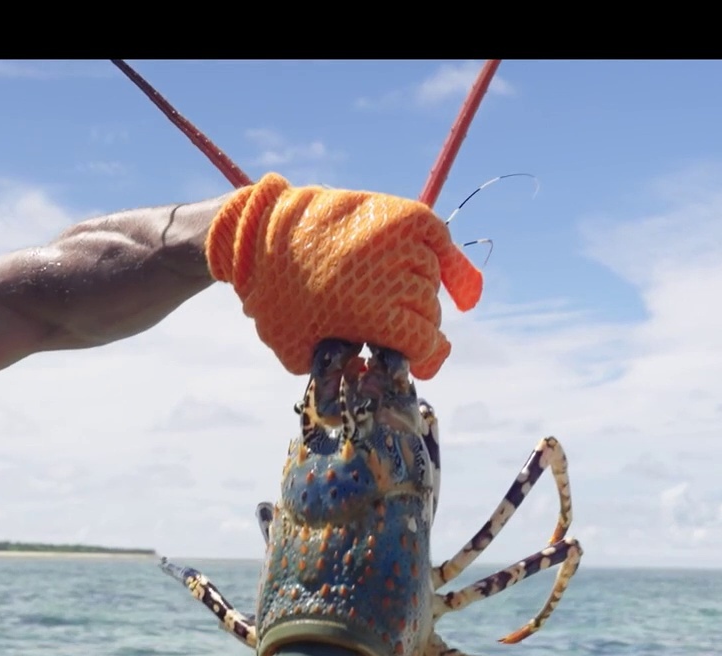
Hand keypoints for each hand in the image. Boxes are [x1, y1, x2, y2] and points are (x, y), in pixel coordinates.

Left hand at [204, 174, 483, 379]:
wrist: (256, 236)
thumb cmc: (275, 300)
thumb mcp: (302, 353)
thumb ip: (345, 372)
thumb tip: (378, 377)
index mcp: (371, 312)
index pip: (424, 342)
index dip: (424, 361)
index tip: (419, 369)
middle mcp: (391, 273)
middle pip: (428, 312)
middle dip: (414, 328)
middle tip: (393, 333)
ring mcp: (397, 239)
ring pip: (431, 279)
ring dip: (419, 296)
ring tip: (397, 304)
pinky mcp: (398, 213)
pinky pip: (440, 239)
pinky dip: (455, 265)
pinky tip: (464, 293)